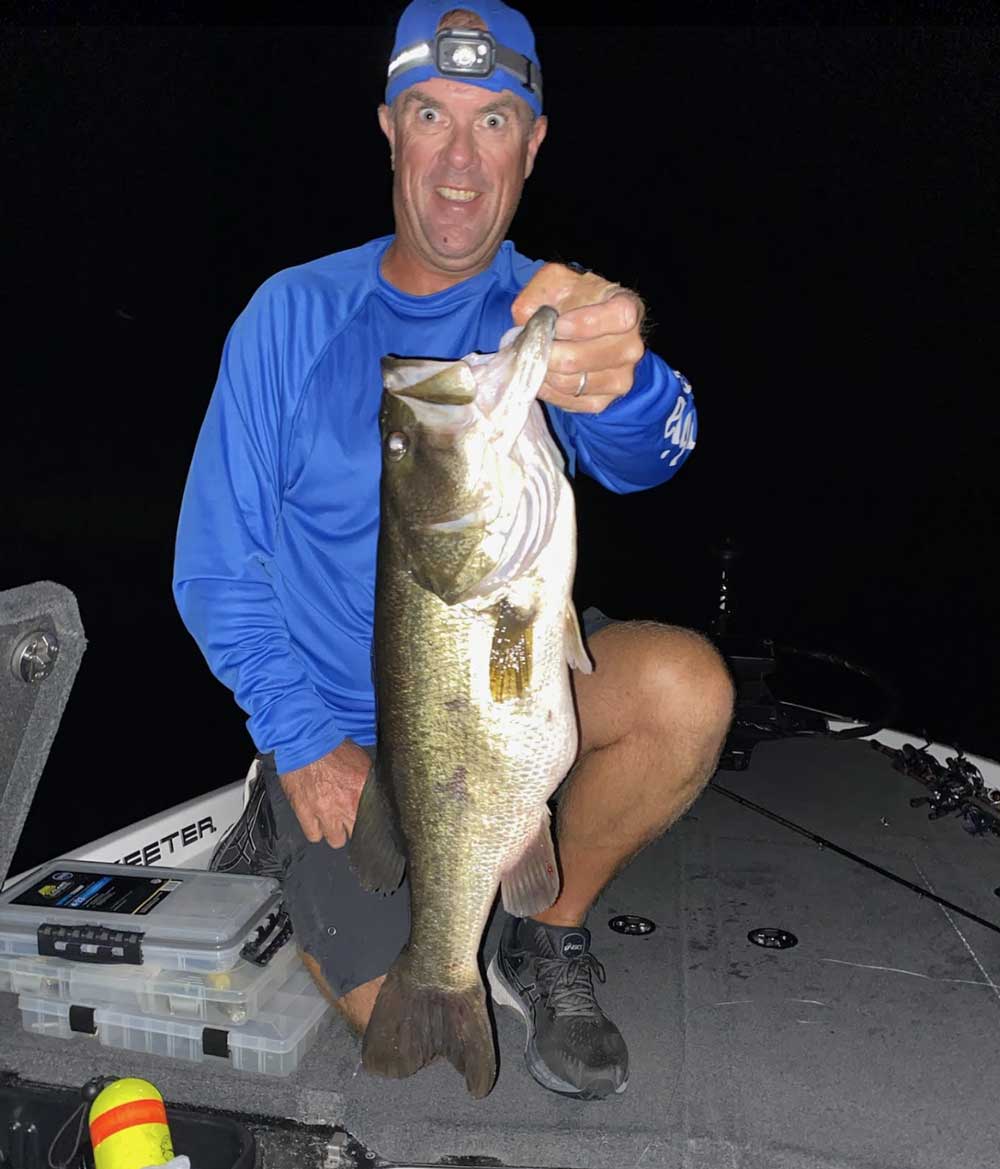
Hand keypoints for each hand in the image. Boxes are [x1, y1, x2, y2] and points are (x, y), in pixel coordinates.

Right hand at [279, 739, 371, 847]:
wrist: (305, 741)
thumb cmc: (332, 748)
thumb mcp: (362, 762)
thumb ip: (370, 783)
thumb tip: (378, 796)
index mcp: (363, 789)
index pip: (375, 820)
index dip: (372, 823)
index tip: (369, 821)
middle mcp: (346, 804)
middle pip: (357, 833)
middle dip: (354, 827)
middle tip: (350, 818)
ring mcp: (325, 811)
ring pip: (337, 840)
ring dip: (335, 832)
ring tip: (333, 821)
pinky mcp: (305, 813)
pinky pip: (314, 835)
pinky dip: (316, 830)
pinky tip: (318, 821)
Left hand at [512, 262, 645, 413]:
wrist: (577, 326)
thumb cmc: (570, 299)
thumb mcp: (555, 281)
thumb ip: (539, 294)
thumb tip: (526, 323)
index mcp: (627, 306)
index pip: (620, 317)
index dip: (586, 323)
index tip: (558, 325)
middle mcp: (632, 346)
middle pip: (592, 356)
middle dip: (553, 353)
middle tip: (534, 346)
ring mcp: (622, 377)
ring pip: (576, 382)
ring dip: (547, 372)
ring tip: (535, 359)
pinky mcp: (605, 400)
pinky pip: (572, 401)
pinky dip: (550, 391)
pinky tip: (541, 376)